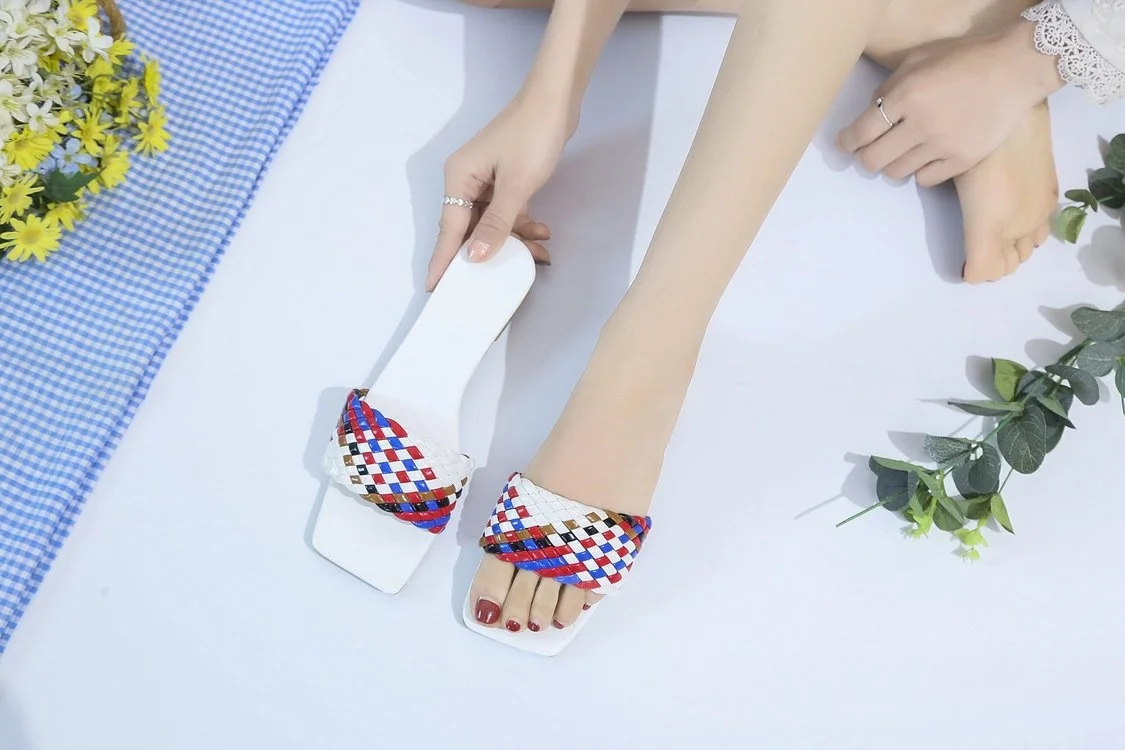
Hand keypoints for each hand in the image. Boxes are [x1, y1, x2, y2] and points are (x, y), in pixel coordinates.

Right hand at [427, 95, 572, 290]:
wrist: (557, 99)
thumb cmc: (533, 135)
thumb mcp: (517, 186)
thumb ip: (496, 224)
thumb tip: (474, 256)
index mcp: (459, 178)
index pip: (449, 228)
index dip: (445, 260)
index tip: (436, 288)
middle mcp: (467, 179)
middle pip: (470, 227)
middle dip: (489, 252)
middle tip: (501, 279)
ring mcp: (487, 179)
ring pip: (492, 222)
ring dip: (515, 239)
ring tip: (540, 253)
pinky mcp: (505, 178)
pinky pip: (507, 211)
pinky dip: (522, 223)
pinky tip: (542, 233)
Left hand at [836, 20, 1063, 185]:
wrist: (1014, 68)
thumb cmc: (964, 59)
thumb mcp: (918, 60)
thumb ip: (890, 87)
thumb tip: (870, 112)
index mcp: (906, 95)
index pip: (860, 132)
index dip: (847, 142)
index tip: (845, 143)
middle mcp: (921, 124)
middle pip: (872, 160)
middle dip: (865, 157)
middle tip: (870, 150)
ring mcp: (943, 145)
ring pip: (896, 173)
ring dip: (892, 163)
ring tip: (902, 149)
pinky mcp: (962, 160)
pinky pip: (925, 180)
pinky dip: (920, 170)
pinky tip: (927, 155)